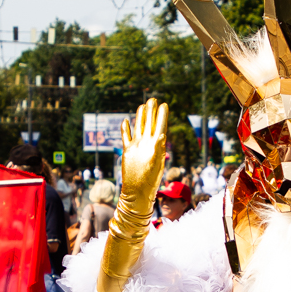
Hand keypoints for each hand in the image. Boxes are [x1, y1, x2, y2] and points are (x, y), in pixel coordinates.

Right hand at [119, 98, 168, 217]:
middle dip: (151, 112)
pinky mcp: (128, 152)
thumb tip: (162, 135)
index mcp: (155, 146)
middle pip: (149, 124)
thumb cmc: (148, 181)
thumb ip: (158, 149)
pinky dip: (126, 129)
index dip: (162, 116)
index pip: (159, 127)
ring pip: (139, 128)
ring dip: (140, 117)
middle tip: (153, 99)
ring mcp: (137, 147)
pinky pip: (126, 137)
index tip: (164, 104)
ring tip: (142, 105)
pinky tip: (125, 121)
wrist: (136, 192)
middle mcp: (146, 144)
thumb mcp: (155, 165)